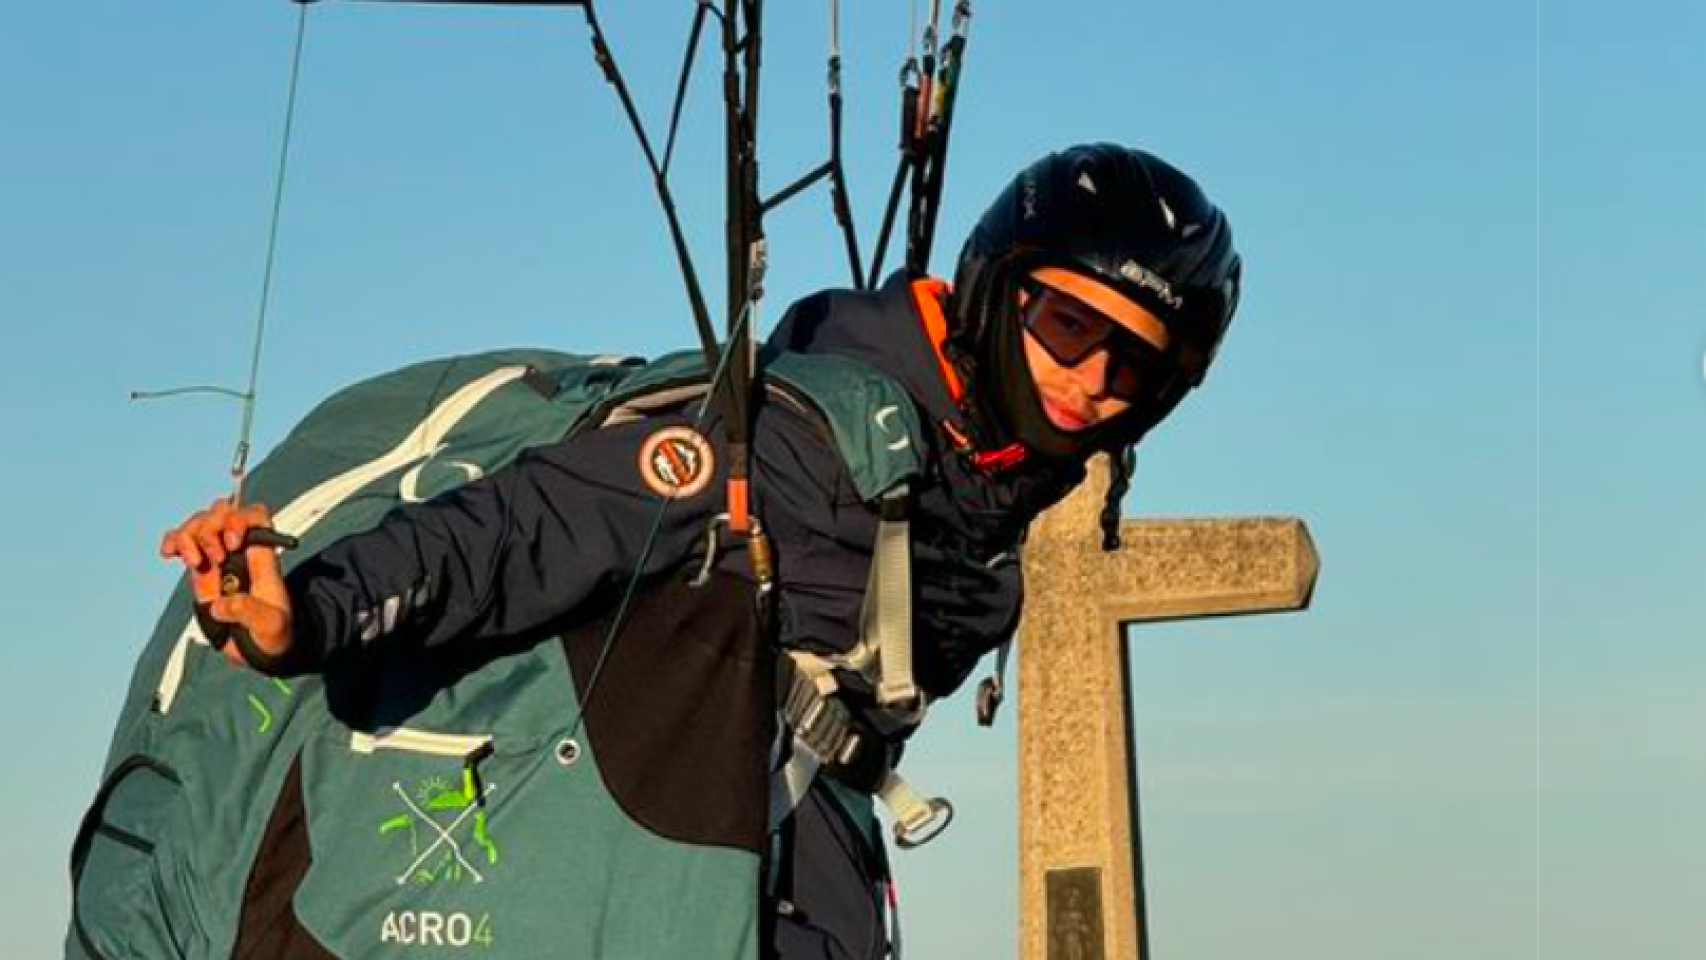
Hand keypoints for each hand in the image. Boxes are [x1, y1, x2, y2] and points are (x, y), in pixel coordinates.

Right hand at [160, 499, 293, 669]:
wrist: (261, 647)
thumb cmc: (274, 632)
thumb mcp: (270, 625)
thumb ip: (250, 612)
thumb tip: (222, 604)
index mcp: (263, 556)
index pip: (255, 516)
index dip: (241, 519)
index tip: (232, 543)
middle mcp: (240, 551)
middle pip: (223, 512)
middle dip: (211, 528)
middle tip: (215, 558)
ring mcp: (218, 557)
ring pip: (200, 522)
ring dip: (190, 534)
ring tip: (194, 562)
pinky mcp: (200, 569)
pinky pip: (183, 541)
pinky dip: (173, 540)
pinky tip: (169, 553)